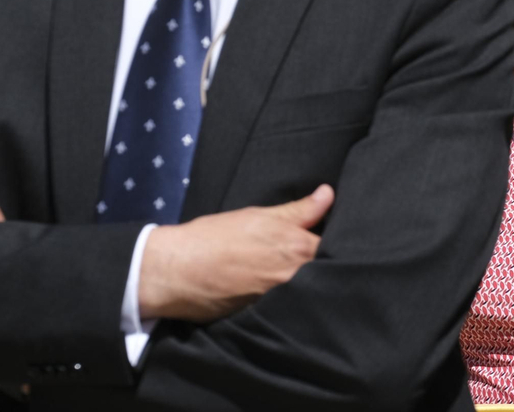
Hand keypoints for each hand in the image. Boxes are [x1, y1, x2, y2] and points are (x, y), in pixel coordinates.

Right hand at [138, 185, 334, 322]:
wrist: (174, 271)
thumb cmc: (215, 238)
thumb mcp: (260, 216)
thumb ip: (300, 210)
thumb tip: (329, 194)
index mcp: (299, 250)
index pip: (337, 248)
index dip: (340, 243)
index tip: (337, 238)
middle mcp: (296, 279)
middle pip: (326, 272)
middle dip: (327, 265)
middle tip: (318, 256)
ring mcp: (281, 302)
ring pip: (308, 292)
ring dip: (308, 283)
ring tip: (293, 273)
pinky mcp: (264, 319)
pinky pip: (288, 310)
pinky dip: (290, 302)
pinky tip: (284, 294)